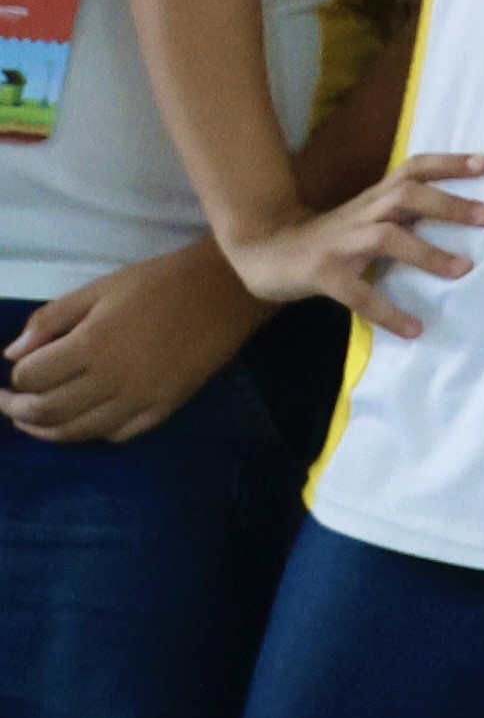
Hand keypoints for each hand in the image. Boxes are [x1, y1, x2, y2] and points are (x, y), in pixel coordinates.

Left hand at [1, 246, 273, 444]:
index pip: (31, 377)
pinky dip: (91, 432)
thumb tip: (12, 354)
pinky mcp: (165, 409)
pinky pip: (117, 434)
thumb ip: (51, 319)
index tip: (10, 373)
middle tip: (6, 404)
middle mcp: (112, 380)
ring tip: (32, 421)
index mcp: (92, 345)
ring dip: (46, 430)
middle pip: (47, 411)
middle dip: (16, 411)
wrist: (226, 291)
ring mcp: (141, 400)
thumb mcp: (98, 289)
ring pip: (77, 431)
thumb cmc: (159, 283)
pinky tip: (84, 419)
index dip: (14, 377)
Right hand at [234, 154, 483, 337]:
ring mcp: (340, 243)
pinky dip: (387, 311)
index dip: (448, 163)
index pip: (412, 169)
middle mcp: (361, 214)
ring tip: (463, 269)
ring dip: (426, 252)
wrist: (262, 252)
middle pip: (405, 195)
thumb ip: (404, 213)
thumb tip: (463, 216)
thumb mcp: (367, 216)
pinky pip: (358, 293)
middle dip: (447, 204)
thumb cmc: (331, 238)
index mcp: (374, 199)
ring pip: (386, 237)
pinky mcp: (322, 274)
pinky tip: (413, 329)